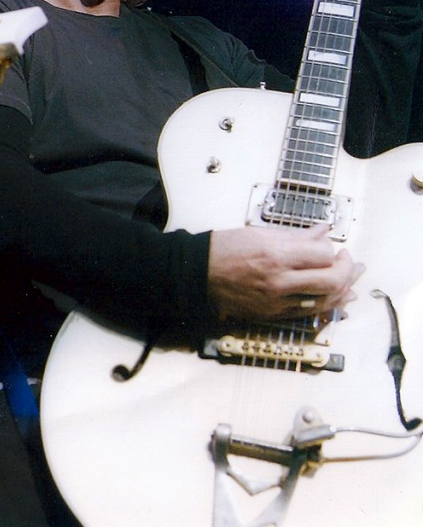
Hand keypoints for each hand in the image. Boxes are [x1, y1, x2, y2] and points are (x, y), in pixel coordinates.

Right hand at [207, 224, 361, 320]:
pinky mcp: (273, 314)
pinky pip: (309, 313)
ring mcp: (277, 301)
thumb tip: (322, 231)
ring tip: (350, 280)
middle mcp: (279, 281)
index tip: (331, 246)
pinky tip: (335, 298)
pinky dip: (327, 305)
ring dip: (343, 290)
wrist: (197, 274)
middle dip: (347, 271)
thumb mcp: (259, 233)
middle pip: (332, 281)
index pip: (323, 255)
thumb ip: (296, 236)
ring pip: (325, 301)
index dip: (332, 249)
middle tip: (347, 261)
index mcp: (275, 256)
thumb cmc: (223, 250)